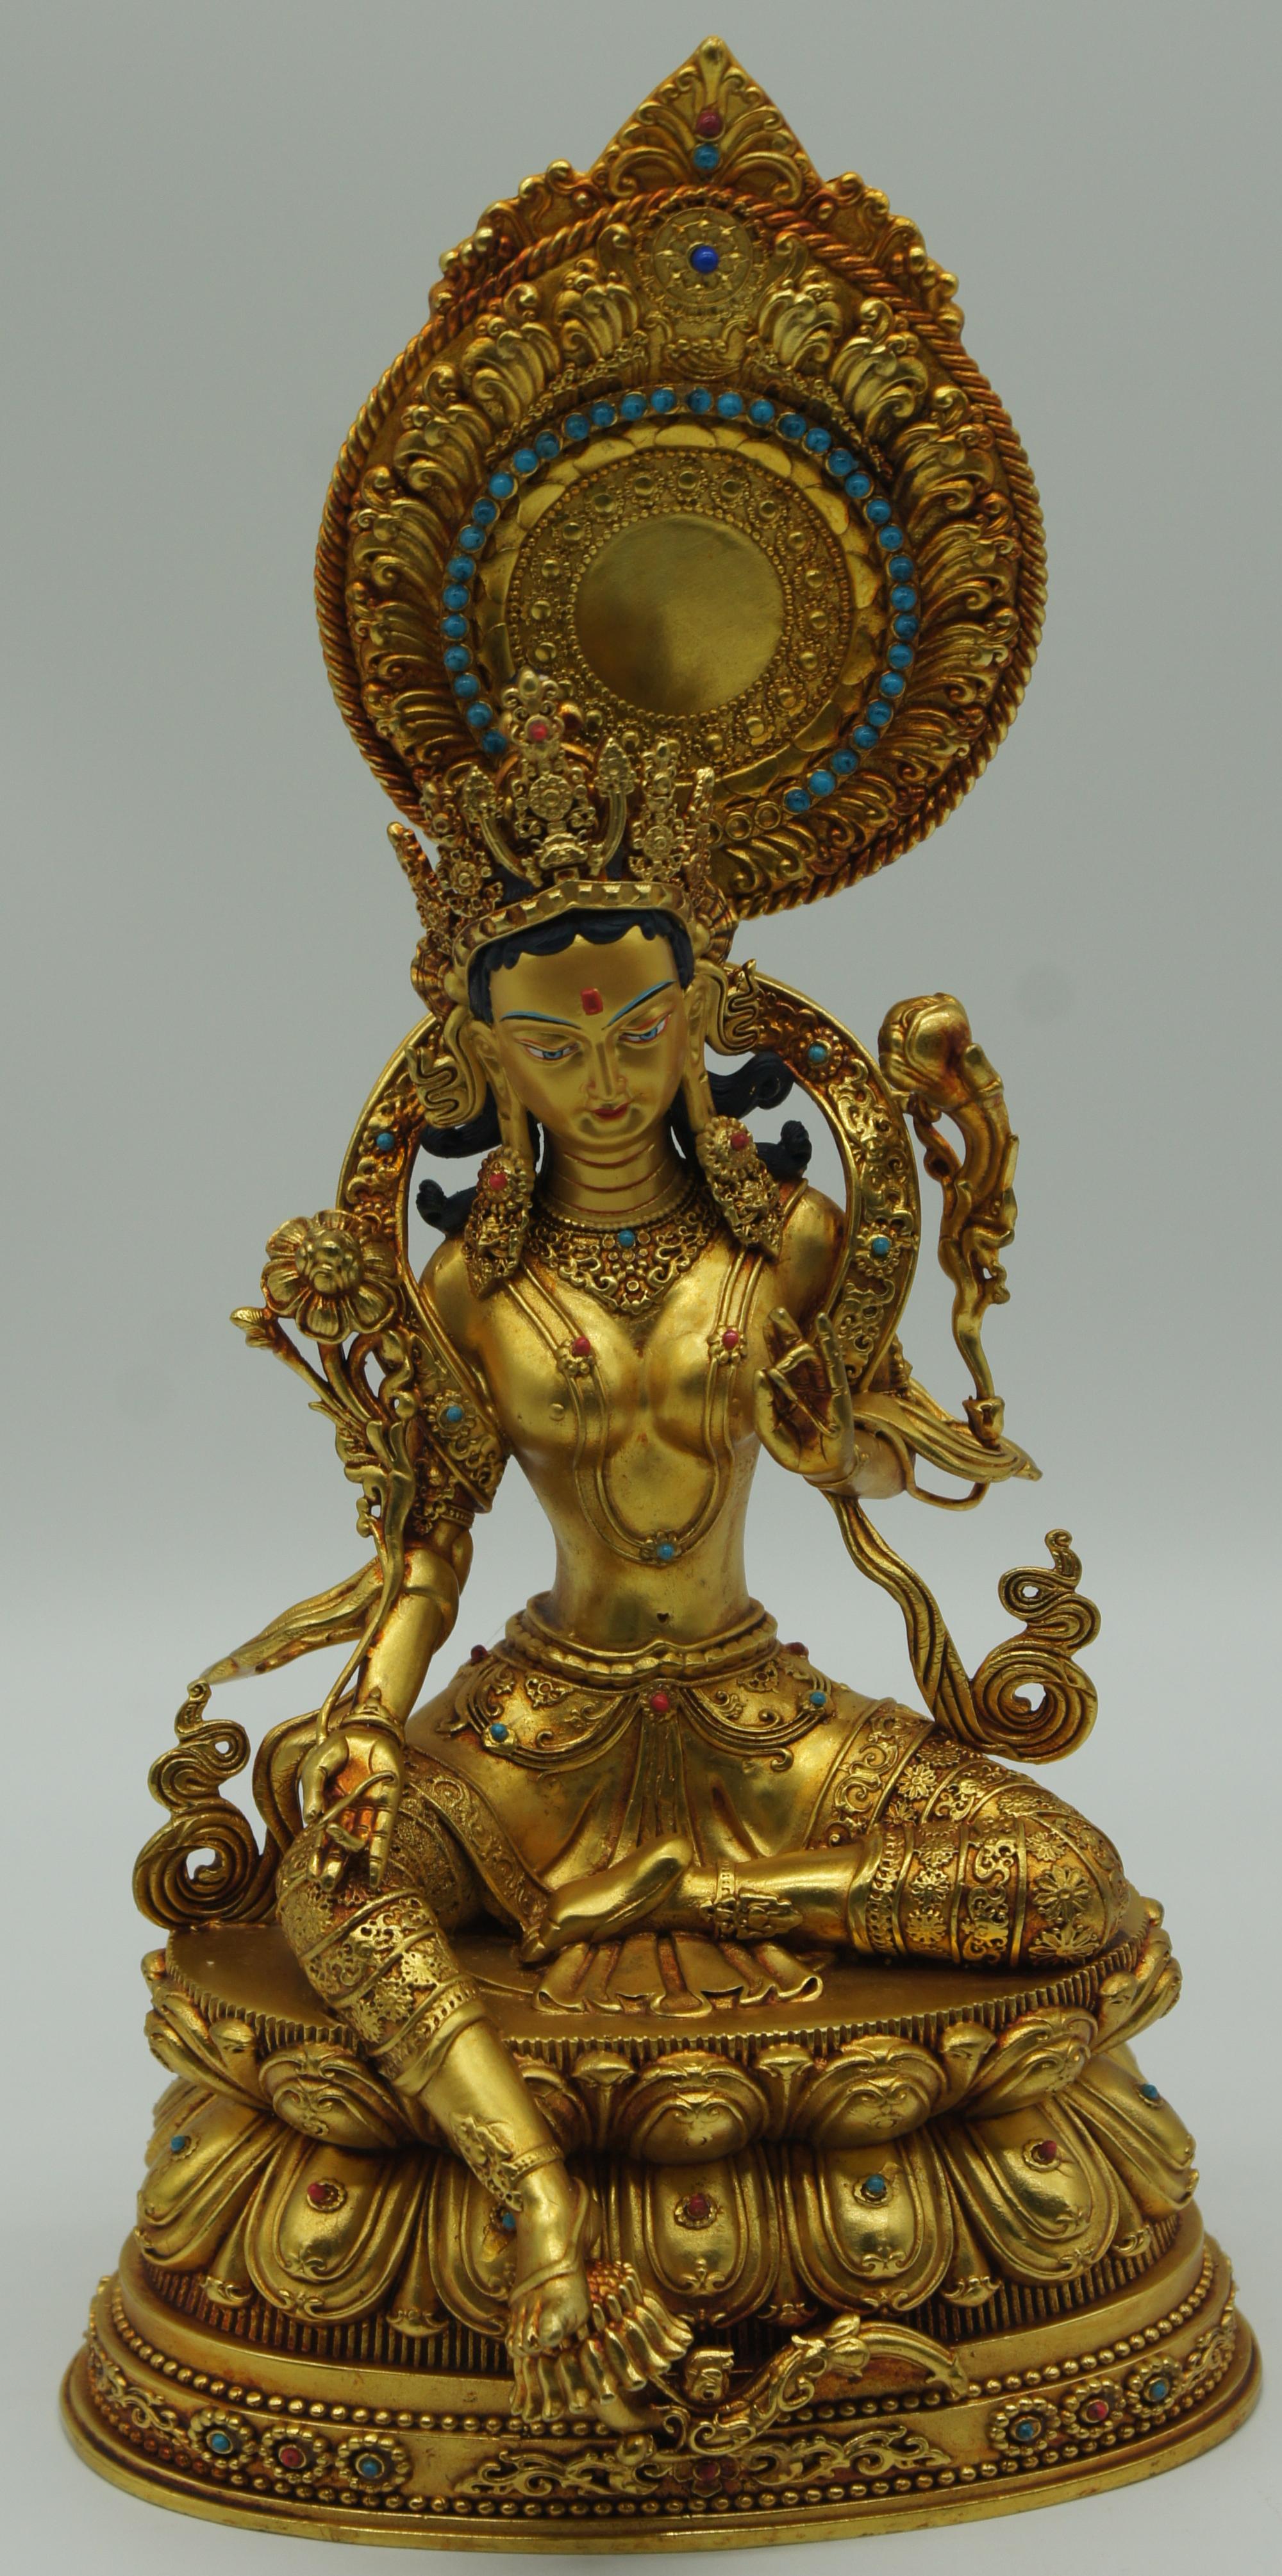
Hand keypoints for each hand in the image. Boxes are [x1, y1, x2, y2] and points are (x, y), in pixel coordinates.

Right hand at [300, 1692, 404, 1888]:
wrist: (366, 1727)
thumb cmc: (339, 1747)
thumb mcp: (317, 1767)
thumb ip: (313, 1792)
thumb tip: (310, 1821)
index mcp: (330, 1806)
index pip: (322, 1836)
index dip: (317, 1855)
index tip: (311, 1874)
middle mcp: (350, 1813)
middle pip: (340, 1845)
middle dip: (333, 1865)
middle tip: (326, 1886)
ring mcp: (368, 1812)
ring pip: (358, 1843)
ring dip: (350, 1863)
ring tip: (341, 1883)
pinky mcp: (388, 1807)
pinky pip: (383, 1835)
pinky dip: (377, 1855)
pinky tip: (374, 1875)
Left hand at [753, 1307, 856, 1489]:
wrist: (820, 1469)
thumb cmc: (795, 1451)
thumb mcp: (770, 1431)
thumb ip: (763, 1405)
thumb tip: (761, 1373)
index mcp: (786, 1394)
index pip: (779, 1364)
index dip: (773, 1345)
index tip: (765, 1325)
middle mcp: (803, 1388)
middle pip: (793, 1355)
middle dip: (784, 1334)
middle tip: (776, 1313)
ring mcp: (821, 1389)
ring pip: (809, 1356)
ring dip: (797, 1335)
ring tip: (785, 1317)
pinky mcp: (837, 1393)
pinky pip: (833, 1364)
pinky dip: (829, 1343)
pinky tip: (823, 1324)